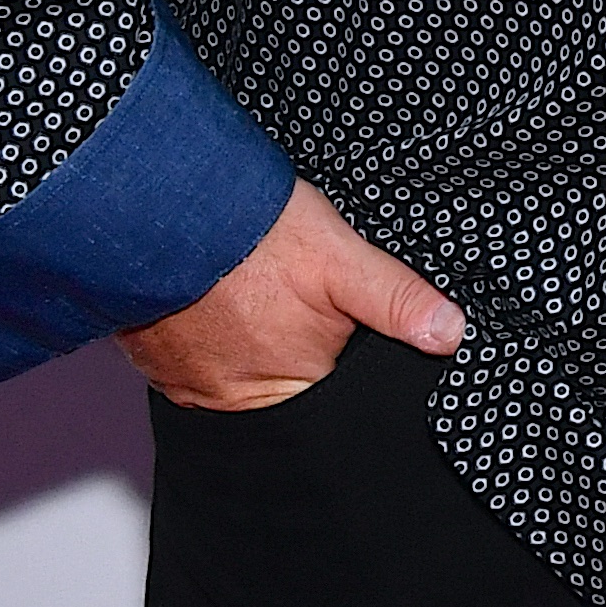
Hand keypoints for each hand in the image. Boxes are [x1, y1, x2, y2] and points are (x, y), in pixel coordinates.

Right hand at [122, 182, 461, 410]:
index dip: (348, 368)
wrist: (157, 203)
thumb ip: (397, 301)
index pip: (339, 403)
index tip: (344, 337)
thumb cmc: (252, 230)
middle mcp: (233, 399)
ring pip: (242, 380)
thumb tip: (449, 335)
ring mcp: (189, 385)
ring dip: (256, 351)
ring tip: (261, 303)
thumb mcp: (342, 258)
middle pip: (289, 393)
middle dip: (303, 359)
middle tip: (296, 309)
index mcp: (291, 384)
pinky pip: (199, 366)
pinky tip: (226, 306)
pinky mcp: (157, 365)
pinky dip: (216, 342)